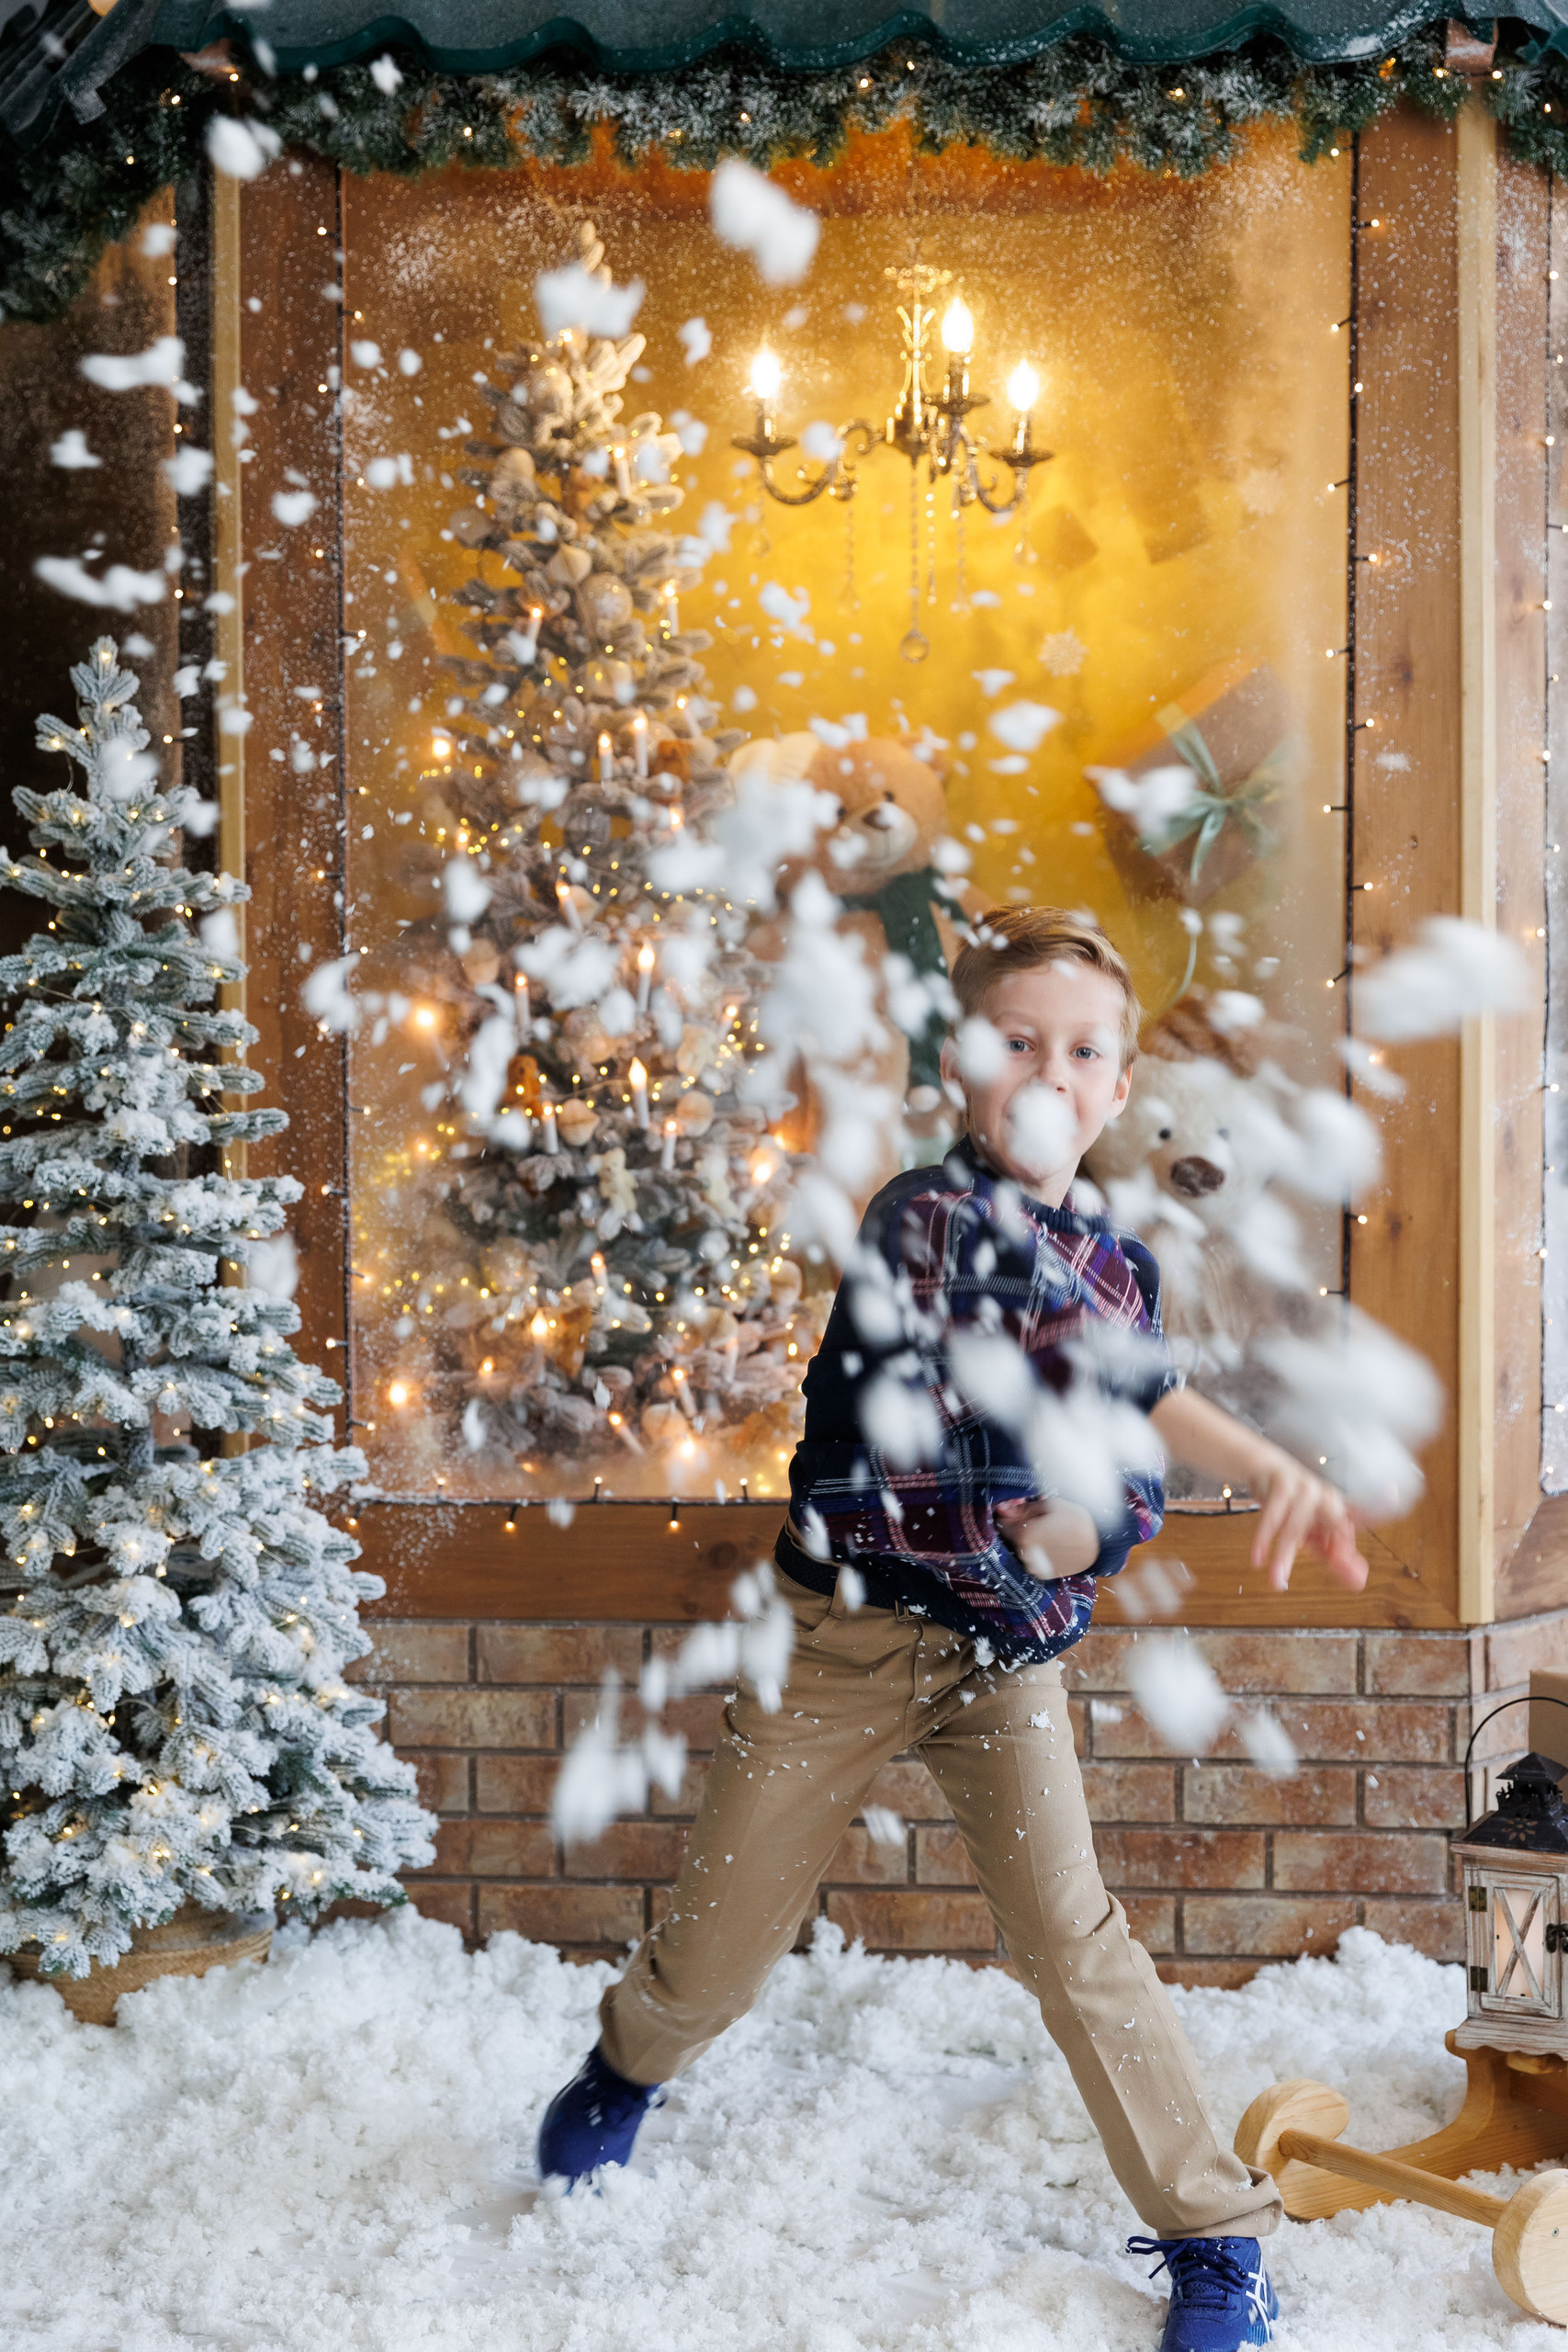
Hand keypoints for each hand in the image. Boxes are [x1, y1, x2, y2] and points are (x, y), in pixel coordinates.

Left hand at [995, 1496, 1100, 1579]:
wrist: (1101, 1543)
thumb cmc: (1077, 1519)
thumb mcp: (1050, 1505)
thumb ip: (1023, 1508)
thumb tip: (1001, 1509)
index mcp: (1023, 1535)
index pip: (1002, 1524)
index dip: (1009, 1514)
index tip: (1019, 1508)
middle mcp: (1025, 1554)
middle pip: (1012, 1537)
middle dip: (1020, 1526)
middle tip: (1039, 1518)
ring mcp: (1034, 1567)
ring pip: (1022, 1549)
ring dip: (1029, 1540)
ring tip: (1049, 1532)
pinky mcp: (1044, 1574)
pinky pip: (1033, 1560)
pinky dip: (1037, 1552)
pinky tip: (1053, 1544)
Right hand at [1248, 1449, 1367, 1592]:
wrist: (1265, 1467)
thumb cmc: (1292, 1503)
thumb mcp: (1311, 1530)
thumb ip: (1331, 1556)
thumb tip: (1357, 1583)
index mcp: (1337, 1509)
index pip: (1350, 1534)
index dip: (1353, 1557)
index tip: (1358, 1581)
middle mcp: (1326, 1498)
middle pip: (1333, 1532)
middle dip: (1336, 1560)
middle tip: (1337, 1582)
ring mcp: (1305, 1489)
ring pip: (1294, 1529)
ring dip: (1283, 1556)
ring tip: (1276, 1581)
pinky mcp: (1283, 1485)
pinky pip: (1271, 1516)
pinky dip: (1263, 1537)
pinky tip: (1257, 1557)